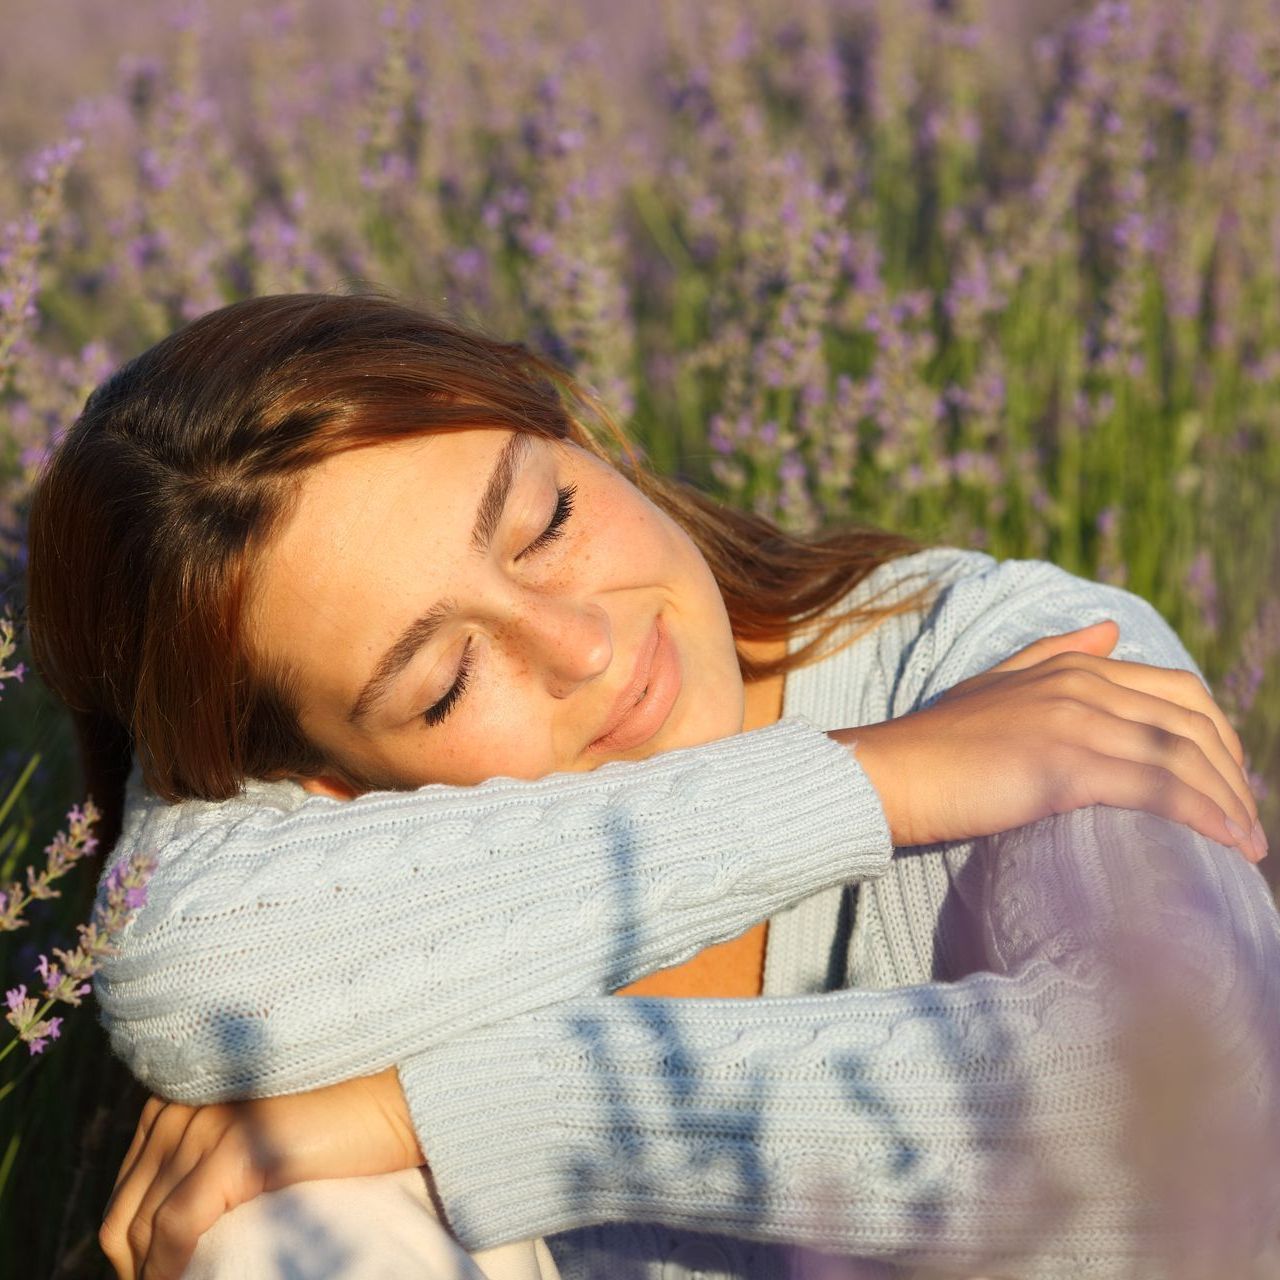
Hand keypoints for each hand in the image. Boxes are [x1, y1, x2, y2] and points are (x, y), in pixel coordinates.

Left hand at [99, 1067, 422, 1279]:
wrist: (394, 1100)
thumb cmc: (336, 1122)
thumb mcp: (256, 1131)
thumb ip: (209, 1151)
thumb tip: (169, 1225)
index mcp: (183, 1094)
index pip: (126, 1187)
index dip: (133, 1243)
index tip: (155, 1274)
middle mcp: (184, 1105)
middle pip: (126, 1211)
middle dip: (137, 1265)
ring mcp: (206, 1125)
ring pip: (144, 1225)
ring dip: (152, 1272)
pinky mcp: (234, 1149)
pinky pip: (177, 1226)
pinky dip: (170, 1267)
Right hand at [835, 620, 1264, 858]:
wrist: (888, 774)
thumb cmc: (936, 744)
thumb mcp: (997, 683)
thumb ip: (1053, 653)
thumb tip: (1110, 628)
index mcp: (1071, 668)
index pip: (1176, 690)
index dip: (1217, 735)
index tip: (1227, 780)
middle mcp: (1081, 686)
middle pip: (1190, 721)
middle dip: (1232, 770)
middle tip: (1245, 817)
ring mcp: (1074, 722)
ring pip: (1181, 755)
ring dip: (1228, 801)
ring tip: (1248, 843)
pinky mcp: (1064, 765)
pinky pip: (1157, 787)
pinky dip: (1203, 814)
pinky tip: (1227, 842)